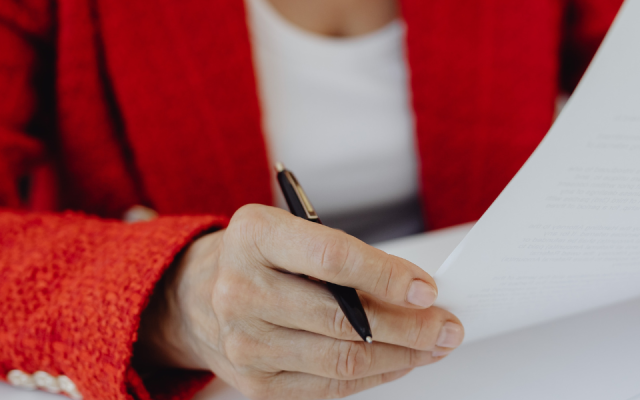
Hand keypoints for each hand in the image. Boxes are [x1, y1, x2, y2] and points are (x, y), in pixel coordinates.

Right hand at [136, 204, 463, 399]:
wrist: (194, 298)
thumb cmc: (257, 258)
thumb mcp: (292, 232)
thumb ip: (346, 256)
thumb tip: (414, 291)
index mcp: (254, 237)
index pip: (331, 259)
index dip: (386, 277)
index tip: (425, 289)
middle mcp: (241, 290)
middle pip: (343, 320)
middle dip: (408, 326)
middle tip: (445, 324)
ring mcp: (245, 344)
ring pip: (342, 361)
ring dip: (401, 356)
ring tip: (433, 344)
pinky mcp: (256, 384)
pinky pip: (330, 387)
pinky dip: (376, 376)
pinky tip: (400, 361)